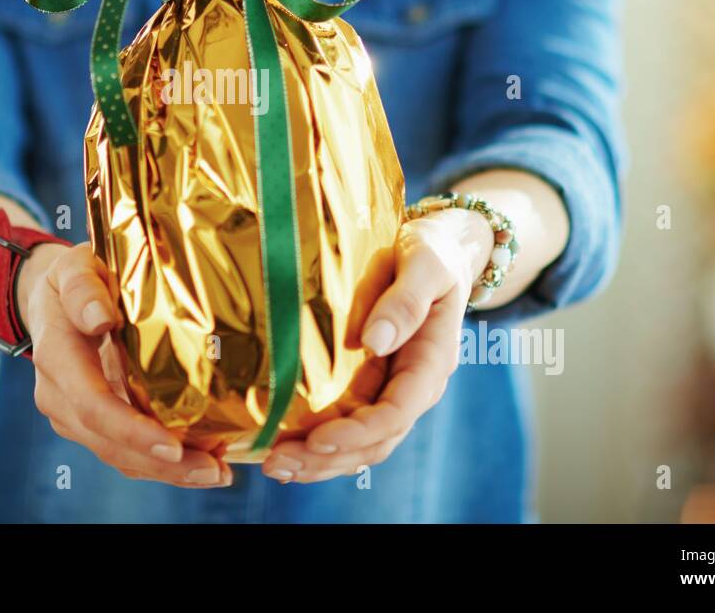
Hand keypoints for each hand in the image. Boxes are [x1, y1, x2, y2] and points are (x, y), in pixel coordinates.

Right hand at [23, 243, 232, 487]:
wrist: (50, 301)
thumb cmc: (72, 280)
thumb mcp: (74, 267)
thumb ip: (82, 288)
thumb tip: (99, 318)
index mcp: (57, 355)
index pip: (93, 404)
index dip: (132, 431)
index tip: (173, 446)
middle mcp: (59, 394)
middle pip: (110, 442)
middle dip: (162, 464)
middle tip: (214, 472)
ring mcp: (71, 414)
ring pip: (117, 455)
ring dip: (166, 471)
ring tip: (216, 472)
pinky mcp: (89, 423)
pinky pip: (122, 452)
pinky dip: (159, 464)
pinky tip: (199, 464)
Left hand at [260, 210, 489, 483]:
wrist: (440, 248)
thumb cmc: (432, 251)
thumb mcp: (424, 263)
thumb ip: (405, 301)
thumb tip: (374, 341)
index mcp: (432, 360)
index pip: (396, 413)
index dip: (357, 432)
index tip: (316, 439)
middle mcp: (414, 385)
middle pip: (375, 441)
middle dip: (327, 458)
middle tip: (276, 462)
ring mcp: (393, 388)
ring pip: (361, 443)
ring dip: (319, 460)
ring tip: (274, 465)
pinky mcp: (373, 383)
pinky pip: (349, 424)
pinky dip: (320, 442)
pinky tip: (287, 448)